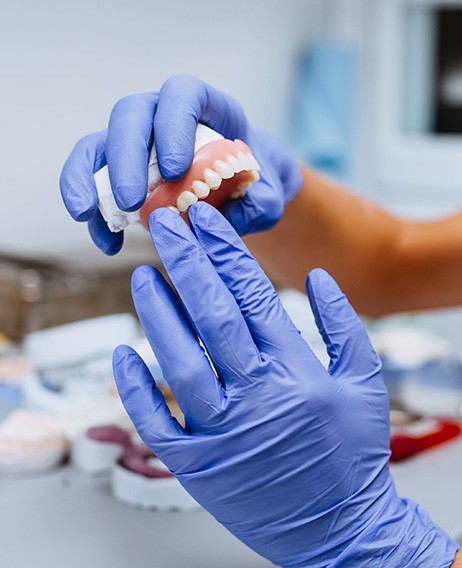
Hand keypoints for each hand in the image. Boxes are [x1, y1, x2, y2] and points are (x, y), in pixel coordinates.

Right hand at [59, 75, 301, 254]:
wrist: (243, 189)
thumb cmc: (254, 183)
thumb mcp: (268, 195)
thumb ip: (257, 205)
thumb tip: (219, 223)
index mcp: (205, 107)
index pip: (182, 95)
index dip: (173, 124)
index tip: (175, 169)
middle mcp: (162, 116)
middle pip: (130, 116)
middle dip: (125, 158)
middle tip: (132, 202)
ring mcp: (136, 142)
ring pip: (99, 144)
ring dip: (87, 179)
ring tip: (87, 215)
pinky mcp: (119, 170)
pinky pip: (93, 182)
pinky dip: (95, 213)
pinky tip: (108, 243)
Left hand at [113, 203, 456, 566]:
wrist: (341, 529)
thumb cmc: (354, 453)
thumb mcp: (367, 383)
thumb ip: (345, 325)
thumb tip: (317, 277)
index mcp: (296, 372)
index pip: (253, 296)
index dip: (225, 253)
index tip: (205, 221)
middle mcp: (256, 398)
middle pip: (212, 317)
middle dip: (185, 263)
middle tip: (164, 225)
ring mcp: (222, 434)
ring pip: (179, 362)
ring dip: (156, 314)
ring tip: (143, 275)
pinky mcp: (198, 466)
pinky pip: (157, 422)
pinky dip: (136, 387)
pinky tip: (122, 352)